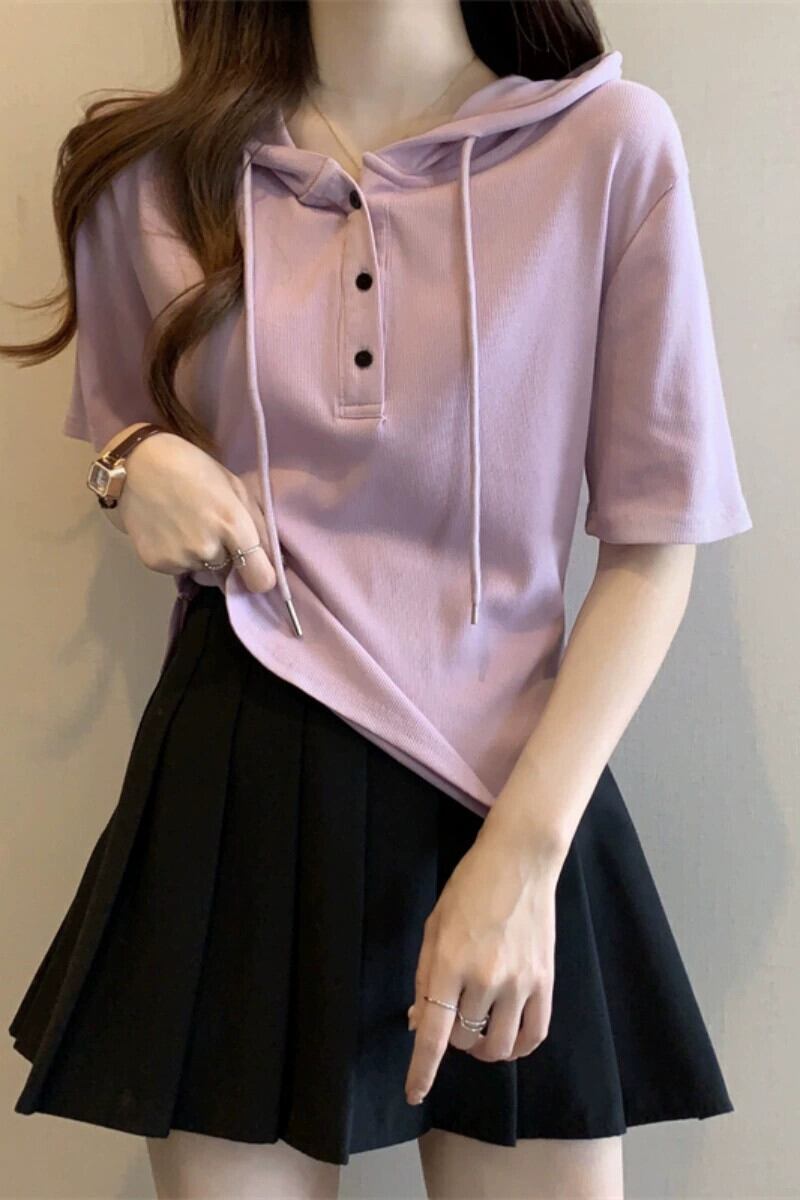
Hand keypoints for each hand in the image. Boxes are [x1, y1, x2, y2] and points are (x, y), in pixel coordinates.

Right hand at [115, 432, 276, 592]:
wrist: (136, 463)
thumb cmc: (193, 468)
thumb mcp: (235, 487)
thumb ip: (258, 525)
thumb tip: (276, 561)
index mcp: (232, 525)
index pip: (261, 579)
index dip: (262, 577)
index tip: (256, 568)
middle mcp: (207, 548)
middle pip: (230, 573)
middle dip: (227, 557)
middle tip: (211, 529)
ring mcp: (180, 558)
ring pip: (204, 571)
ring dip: (202, 557)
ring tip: (186, 526)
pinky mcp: (156, 564)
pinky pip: (180, 569)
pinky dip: (179, 556)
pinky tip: (169, 531)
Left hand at [404, 821, 561, 1104]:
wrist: (519, 861)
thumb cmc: (468, 889)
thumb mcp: (434, 927)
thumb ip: (425, 978)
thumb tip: (417, 1023)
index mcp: (449, 962)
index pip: (434, 1034)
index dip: (422, 1070)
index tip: (414, 1094)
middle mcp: (485, 978)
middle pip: (465, 1041)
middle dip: (453, 1039)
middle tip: (453, 1016)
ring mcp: (520, 981)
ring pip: (499, 1046)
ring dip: (484, 1047)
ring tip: (480, 1030)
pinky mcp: (545, 980)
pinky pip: (534, 1035)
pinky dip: (518, 1046)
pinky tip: (508, 1038)